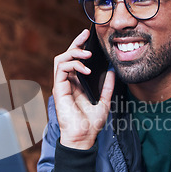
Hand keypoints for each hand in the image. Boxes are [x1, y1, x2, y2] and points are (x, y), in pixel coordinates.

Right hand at [52, 29, 114, 149]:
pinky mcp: (59, 89)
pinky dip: (74, 64)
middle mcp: (67, 82)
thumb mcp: (105, 100)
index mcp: (76, 84)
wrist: (84, 137)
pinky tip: (86, 68)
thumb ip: (107, 86)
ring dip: (74, 52)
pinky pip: (62, 69)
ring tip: (88, 53)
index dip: (80, 47)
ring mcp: (62, 85)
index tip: (89, 37)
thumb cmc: (91, 123)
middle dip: (75, 43)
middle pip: (66, 56)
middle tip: (85, 35)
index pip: (75, 60)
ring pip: (61, 59)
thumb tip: (112, 70)